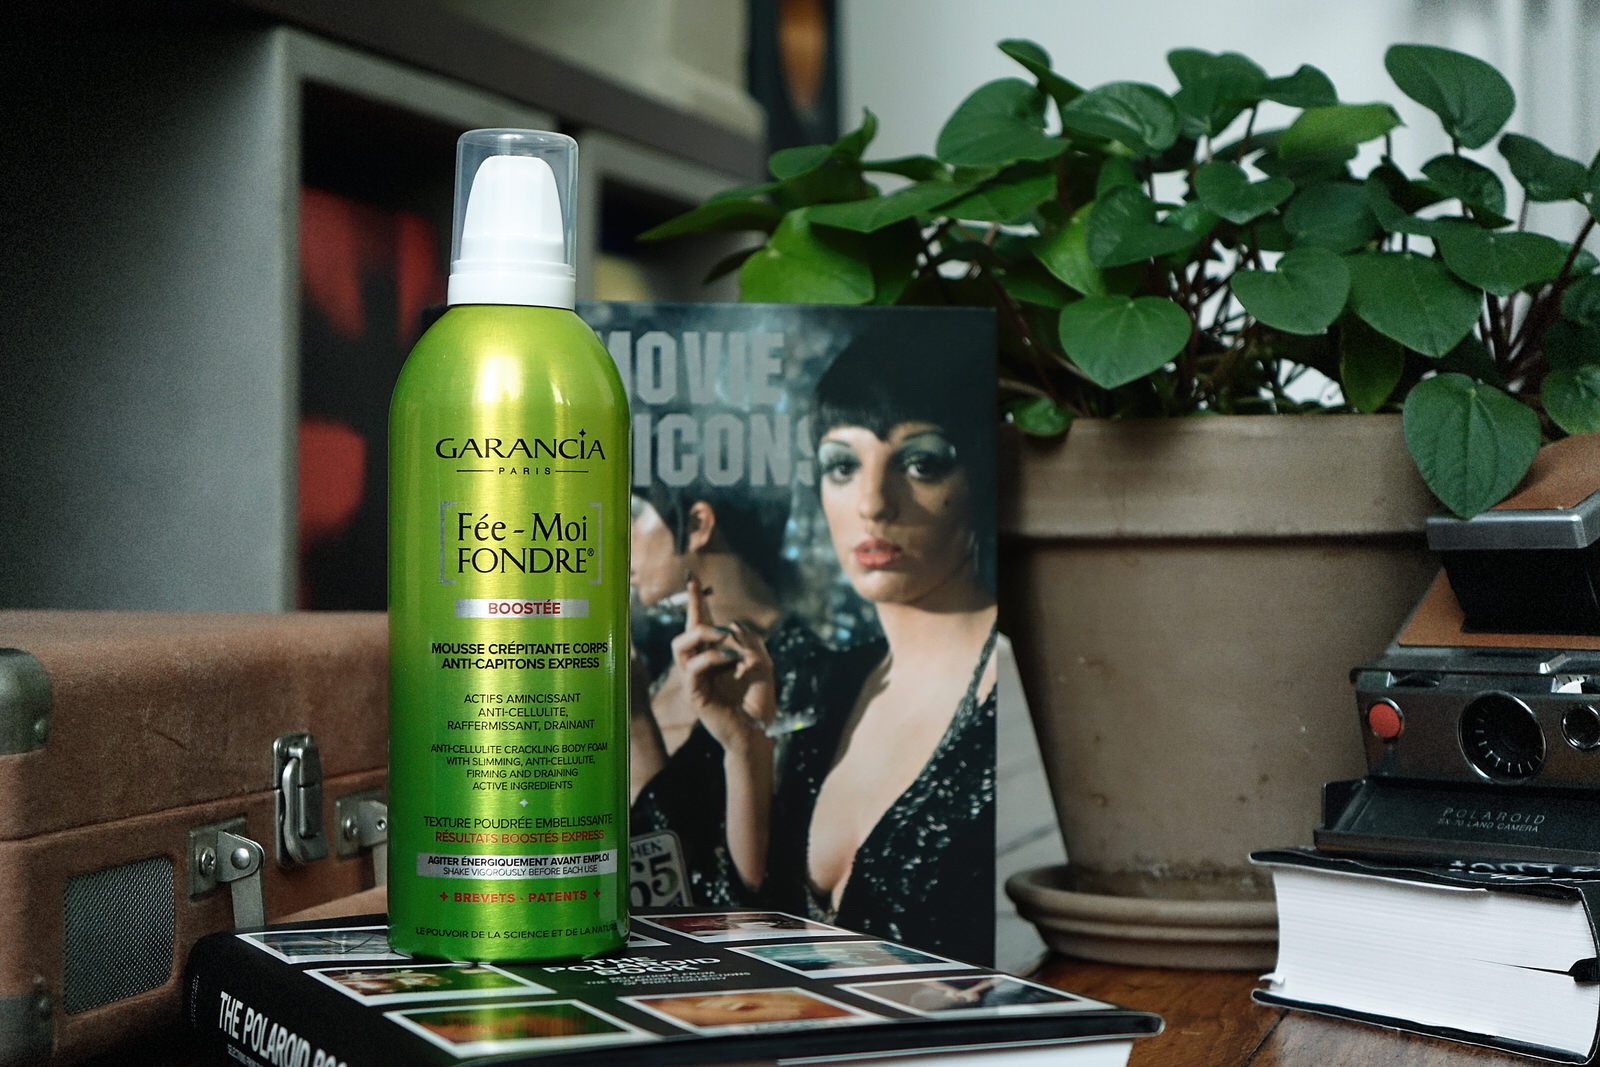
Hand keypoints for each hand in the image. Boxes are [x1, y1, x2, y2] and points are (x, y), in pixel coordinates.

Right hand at [670, 576, 776, 753]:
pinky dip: (714, 657)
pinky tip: (733, 658)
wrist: (758, 734)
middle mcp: (700, 666)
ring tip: (726, 637)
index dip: (697, 602)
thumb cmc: (758, 702)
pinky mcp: (694, 694)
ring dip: (704, 635)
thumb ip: (750, 643)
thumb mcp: (762, 665)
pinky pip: (695, 667)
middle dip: (698, 614)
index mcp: (715, 657)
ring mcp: (694, 680)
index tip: (693, 579)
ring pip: (681, 645)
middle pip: (686, 631)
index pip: (701, 624)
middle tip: (724, 624)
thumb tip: (733, 628)